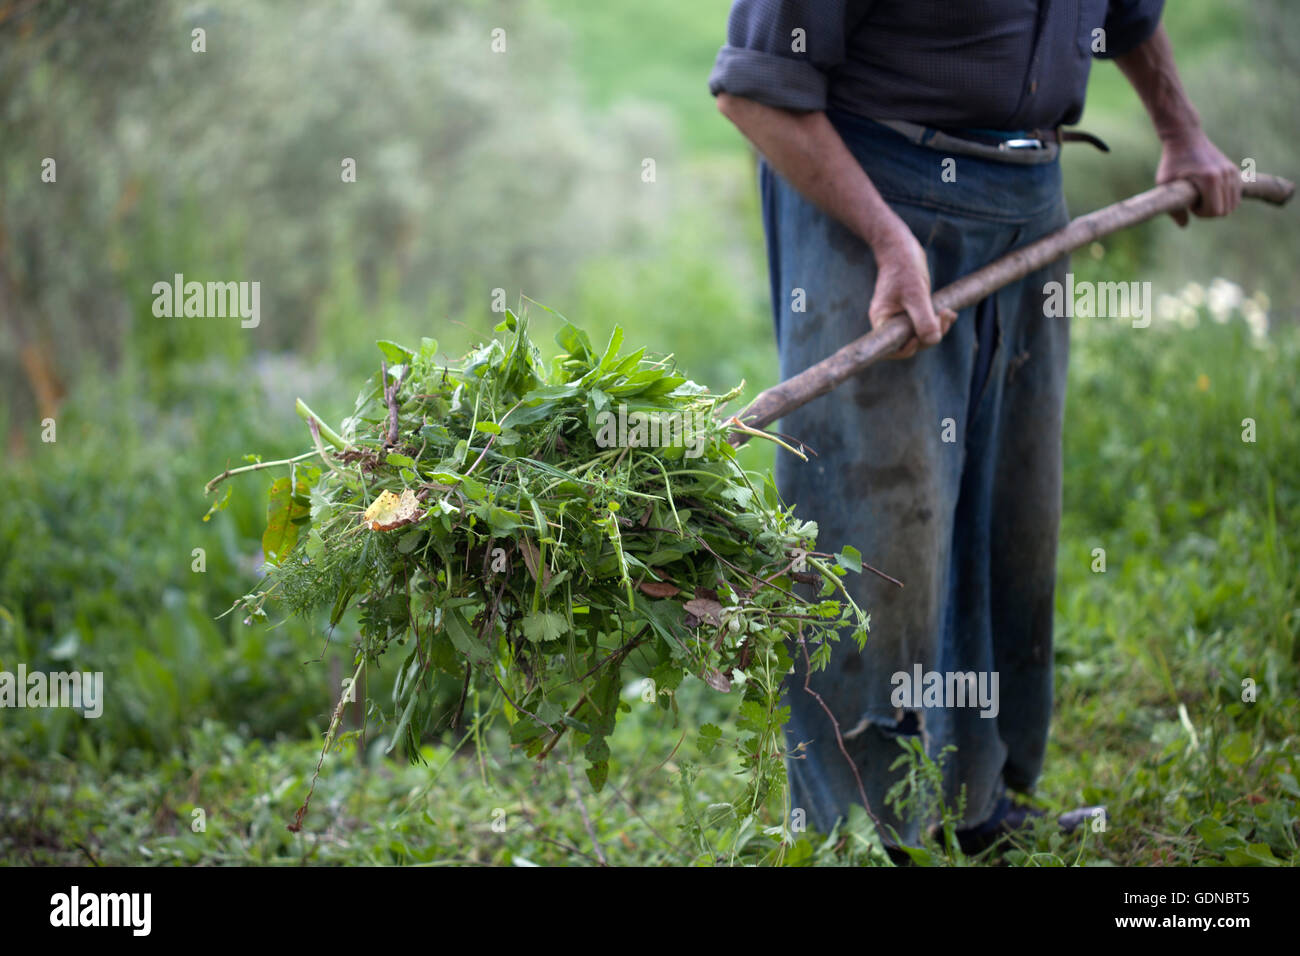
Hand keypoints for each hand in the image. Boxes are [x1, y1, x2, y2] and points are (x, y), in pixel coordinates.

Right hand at [869, 227, 957, 358]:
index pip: (893, 348)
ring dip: (937, 327)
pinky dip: (937, 321)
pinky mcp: (910, 311)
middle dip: (930, 334)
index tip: (923, 337)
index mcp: (882, 321)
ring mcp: (899, 317)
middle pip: (910, 342)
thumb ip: (923, 319)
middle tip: (945, 317)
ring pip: (919, 334)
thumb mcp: (916, 294)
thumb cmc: (904, 268)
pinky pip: (923, 323)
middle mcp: (889, 322)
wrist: (901, 248)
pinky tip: (948, 313)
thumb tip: (933, 340)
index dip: (909, 349)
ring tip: (949, 313)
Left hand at [1156, 130, 1242, 226]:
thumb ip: (1173, 207)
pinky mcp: (1234, 170)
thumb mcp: (1165, 183)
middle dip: (1209, 211)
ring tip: (1202, 196)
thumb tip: (1184, 225)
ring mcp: (1232, 172)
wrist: (1185, 137)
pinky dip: (1225, 200)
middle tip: (1195, 201)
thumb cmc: (1172, 161)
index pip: (1215, 211)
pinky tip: (1210, 193)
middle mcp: (1225, 175)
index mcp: (1210, 179)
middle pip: (1226, 211)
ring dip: (1217, 205)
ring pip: (1233, 204)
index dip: (1201, 213)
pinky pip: (1235, 195)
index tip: (1190, 203)